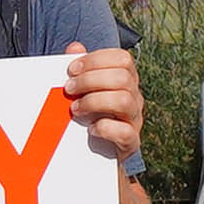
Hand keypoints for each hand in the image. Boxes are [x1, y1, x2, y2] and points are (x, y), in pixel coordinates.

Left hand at [66, 43, 143, 164]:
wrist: (96, 156)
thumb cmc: (89, 115)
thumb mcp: (82, 90)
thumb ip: (80, 68)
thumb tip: (75, 47)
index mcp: (126, 80)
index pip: (122, 58)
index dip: (96, 59)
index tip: (72, 69)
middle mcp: (135, 97)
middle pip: (123, 78)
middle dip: (90, 80)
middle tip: (69, 90)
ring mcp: (135, 120)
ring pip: (124, 101)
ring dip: (94, 102)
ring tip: (75, 110)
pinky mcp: (131, 142)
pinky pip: (125, 132)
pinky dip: (105, 128)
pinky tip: (90, 129)